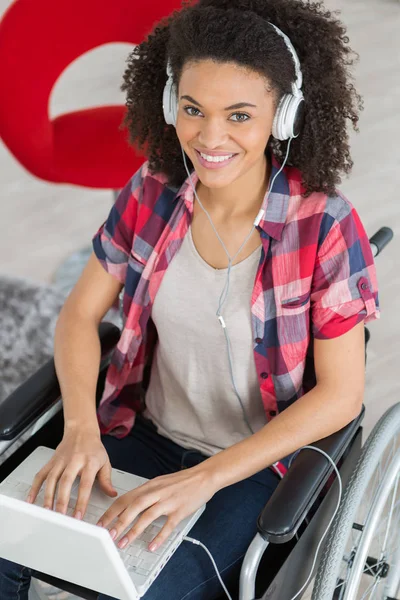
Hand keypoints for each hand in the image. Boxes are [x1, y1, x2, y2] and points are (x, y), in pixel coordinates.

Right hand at [27, 425, 116, 517]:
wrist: (81, 430)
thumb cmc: (93, 448)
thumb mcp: (105, 462)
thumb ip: (106, 480)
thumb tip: (111, 494)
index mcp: (89, 462)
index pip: (85, 484)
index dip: (81, 501)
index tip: (79, 516)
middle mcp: (74, 460)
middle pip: (66, 481)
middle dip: (62, 500)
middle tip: (61, 517)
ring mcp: (61, 461)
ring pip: (52, 479)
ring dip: (48, 496)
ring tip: (48, 512)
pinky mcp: (52, 461)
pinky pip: (41, 474)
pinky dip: (35, 487)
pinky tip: (32, 499)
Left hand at [97, 464, 216, 552]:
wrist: (203, 476)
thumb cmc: (181, 481)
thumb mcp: (160, 483)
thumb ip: (145, 494)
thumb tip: (128, 506)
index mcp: (149, 486)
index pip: (125, 498)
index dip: (111, 512)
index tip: (101, 524)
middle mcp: (157, 492)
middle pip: (133, 506)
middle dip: (119, 522)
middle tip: (108, 536)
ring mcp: (169, 501)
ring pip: (148, 515)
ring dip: (134, 530)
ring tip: (124, 543)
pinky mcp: (180, 510)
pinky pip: (168, 525)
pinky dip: (159, 537)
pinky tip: (152, 546)